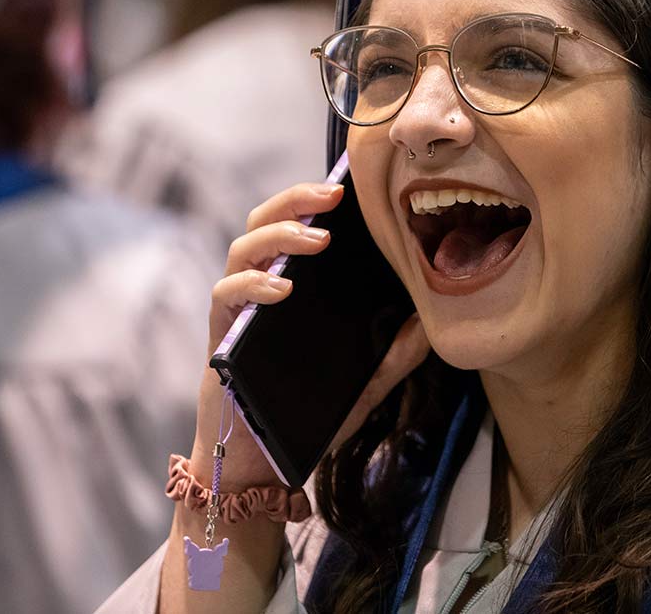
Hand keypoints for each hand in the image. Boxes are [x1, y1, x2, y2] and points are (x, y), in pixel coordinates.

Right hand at [190, 181, 430, 490]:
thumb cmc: (306, 417)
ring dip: (277, 235)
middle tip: (333, 195)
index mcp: (294, 289)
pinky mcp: (219, 335)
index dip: (317, 199)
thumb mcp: (364, 385)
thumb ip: (393, 355)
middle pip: (266, 220)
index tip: (351, 185)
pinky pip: (224, 295)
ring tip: (314, 240)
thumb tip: (431, 322)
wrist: (260, 466)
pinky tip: (280, 288)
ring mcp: (237, 309)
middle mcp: (261, 287)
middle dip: (297, 199)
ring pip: (241, 248)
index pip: (299, 225)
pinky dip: (250, 284)